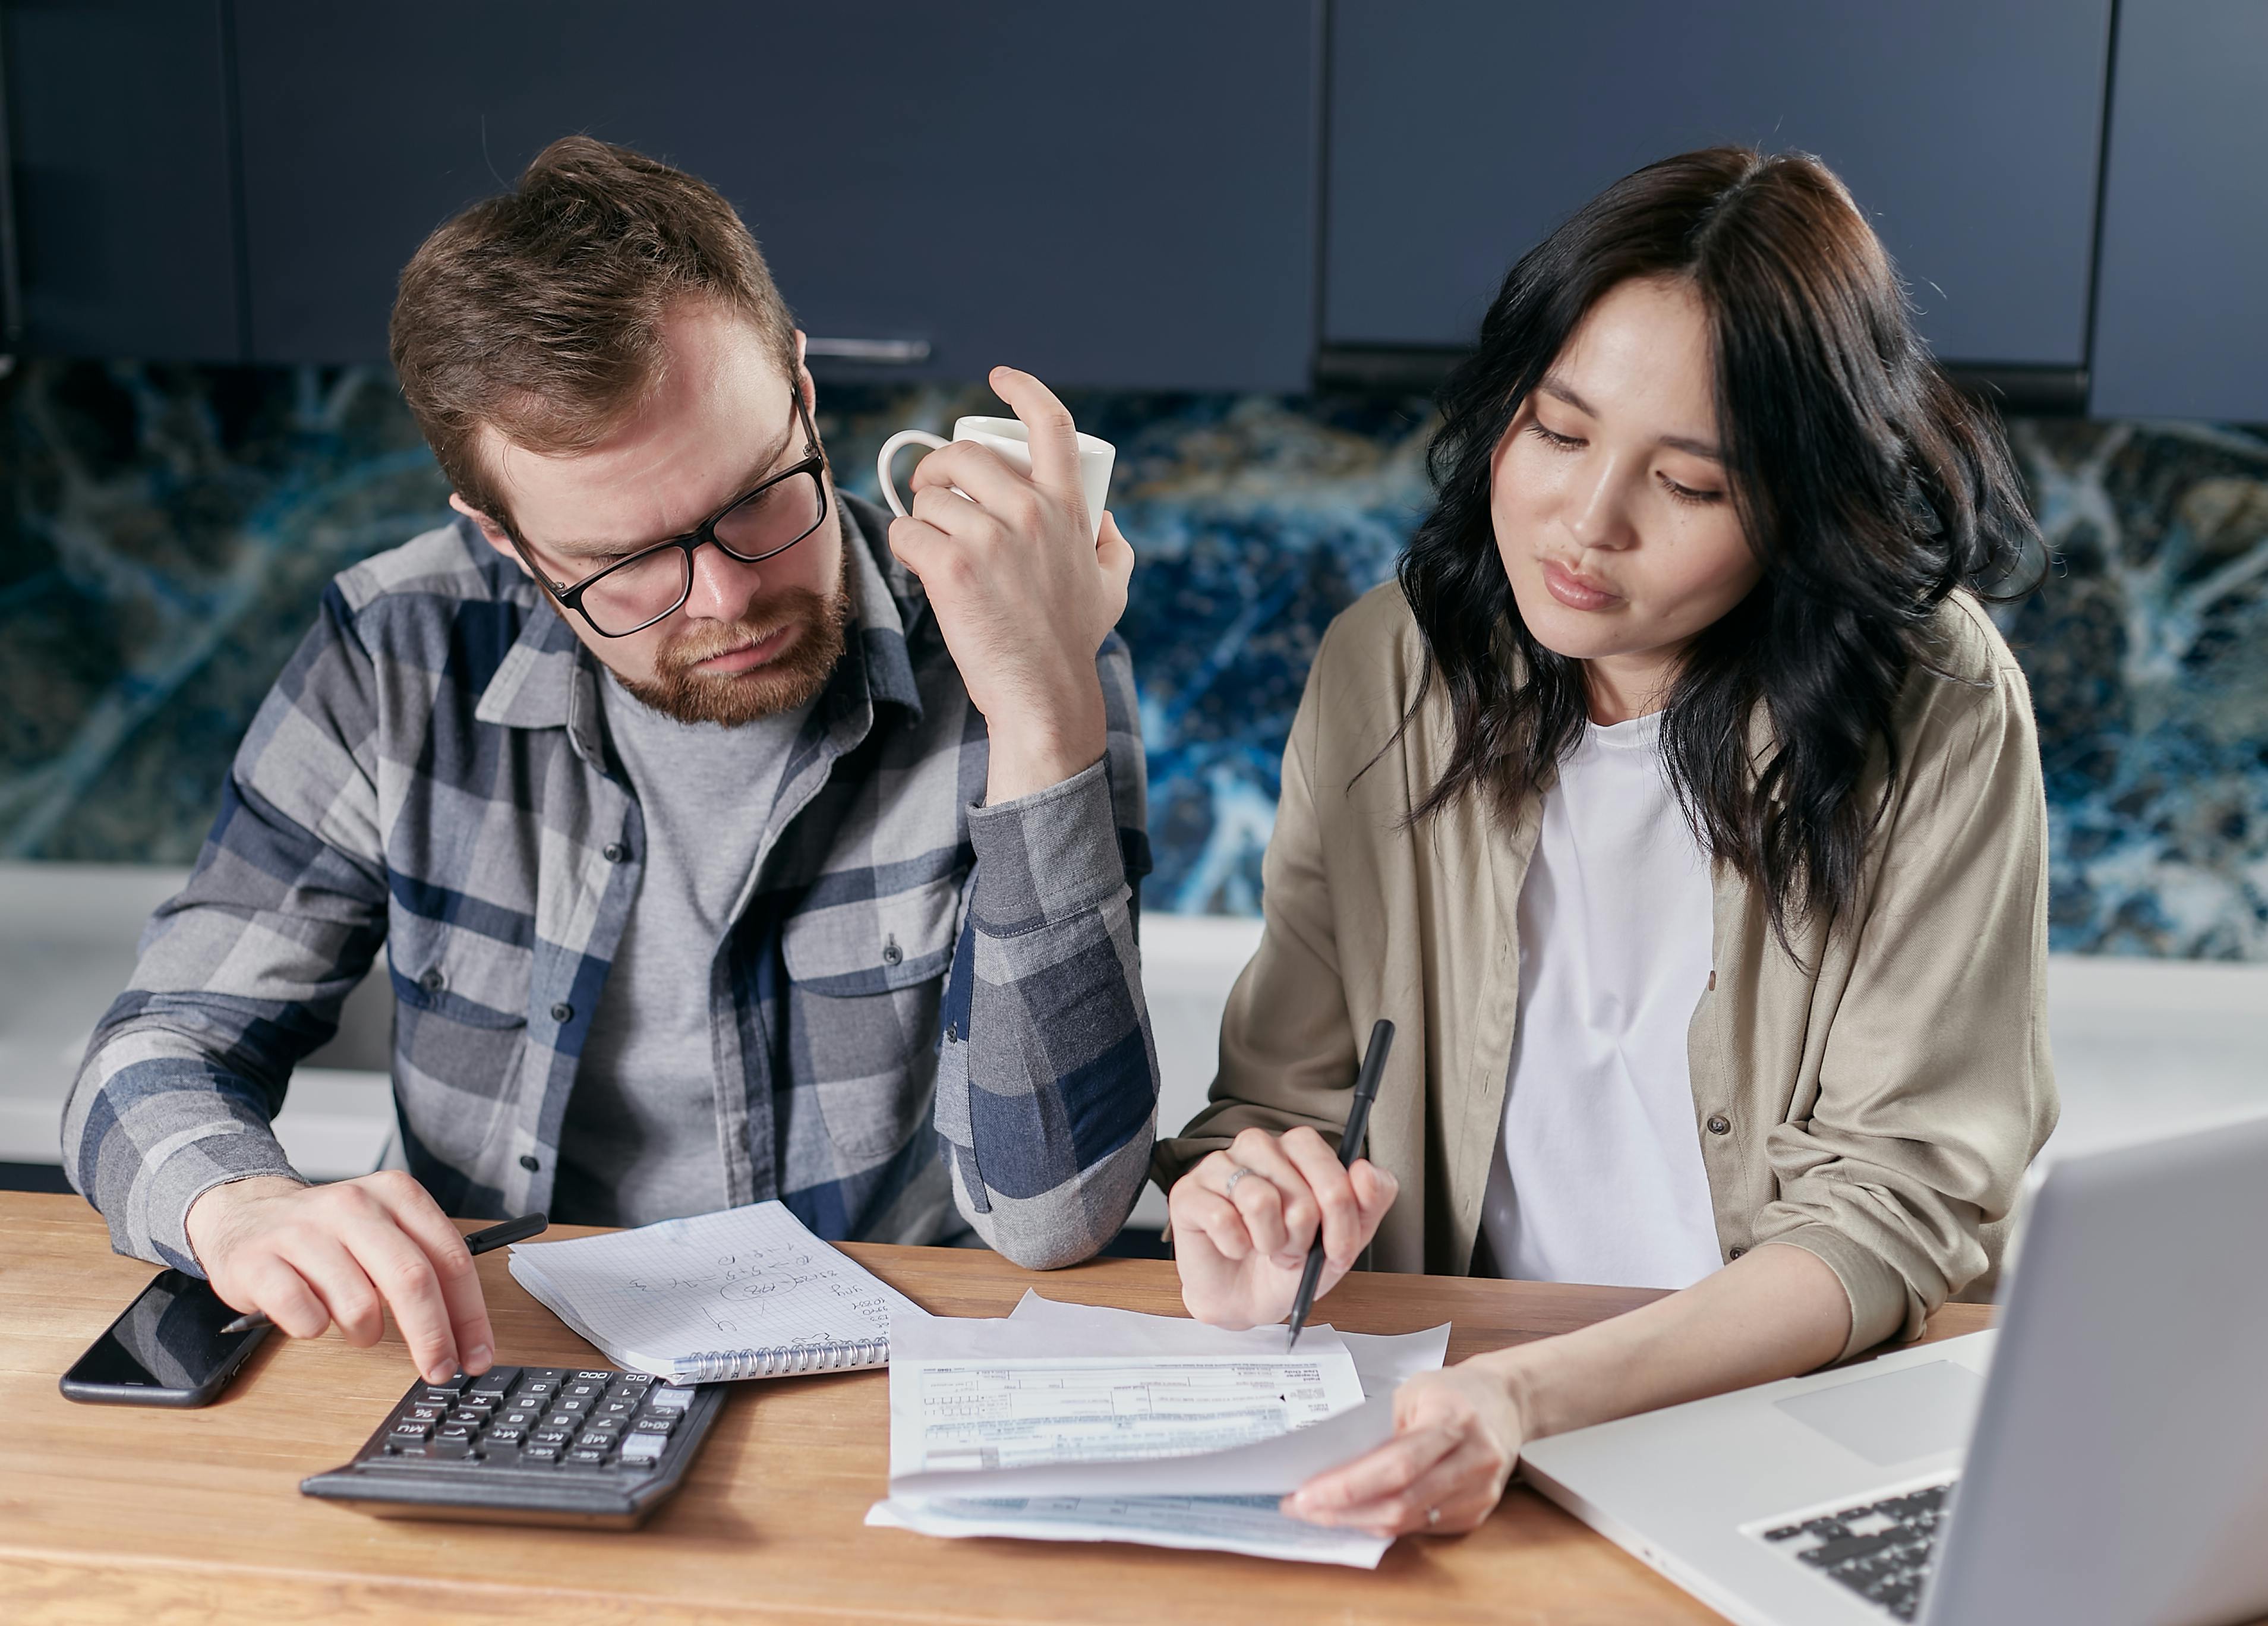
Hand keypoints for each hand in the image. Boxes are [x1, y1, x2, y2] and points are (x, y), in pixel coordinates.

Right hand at [184, 1171, 494, 1383]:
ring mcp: (303, 1231)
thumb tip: (465, 1334)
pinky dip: (314, 1328)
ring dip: (366, 1333)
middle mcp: (353, 1205)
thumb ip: (426, 1267)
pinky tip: (312, 1315)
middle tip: (440, 1370)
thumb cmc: (327, 1235)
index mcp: (396, 1195)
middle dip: (433, 1337)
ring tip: (357, 1326)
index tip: (478, 1354)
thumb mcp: (384, 1231)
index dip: (471, 1314)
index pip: (451, 1258)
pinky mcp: (259, 1261)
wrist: (244, 1212)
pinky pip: (304, 1315)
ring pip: (359, 1305)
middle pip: (412, 1280)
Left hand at [885, 365, 1134, 802]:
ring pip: (929, 496)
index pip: (1051, 423)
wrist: (1044, 692)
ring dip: (921, 515)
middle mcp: (1030, 512)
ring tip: (931, 541)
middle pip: (964, 454)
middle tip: (931, 490)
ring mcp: (989, 538)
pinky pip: (907, 532)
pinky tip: (919, 565)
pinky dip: (905, 545)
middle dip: (938, 466)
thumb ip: (1113, 546)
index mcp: (1068, 507)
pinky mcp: (951, 568)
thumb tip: (1105, 518)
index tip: (999, 378)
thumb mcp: (1112, 585)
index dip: (1022, 389)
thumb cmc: (1073, 641)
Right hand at [1168, 1125, 1397, 1329]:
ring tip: (1265, 1249)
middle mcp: (1258, 1146)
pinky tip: (1235, 1248)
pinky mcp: (1187, 1192)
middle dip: (1303, 1238)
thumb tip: (1364, 1170)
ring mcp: (1219, 1165)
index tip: (1337, 1249)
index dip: (1339, 1216)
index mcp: (1298, 1148)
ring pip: (1259, 1201)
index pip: (1329, 1165)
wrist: (1248, 1300)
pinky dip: (1236, 1246)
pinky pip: (1222, 1219)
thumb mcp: (1346, 1238)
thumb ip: (1371, 1200)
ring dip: (1270, 1243)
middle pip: (1298, 1191)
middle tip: (1292, 1251)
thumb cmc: (1293, 1262)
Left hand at [1281, 1362, 1525, 1536]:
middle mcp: (1473, 1461)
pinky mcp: (1476, 1513)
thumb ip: (1377, 1429)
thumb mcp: (1411, 1392)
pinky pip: (1420, 1527)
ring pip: (1408, 1522)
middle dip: (1343, 1511)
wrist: (1506, 1402)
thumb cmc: (1451, 1391)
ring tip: (1319, 1512)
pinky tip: (1357, 1513)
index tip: (1305, 1494)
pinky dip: (1383, 1523)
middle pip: (1400, 1503)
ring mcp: (1479, 1493)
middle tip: (1300, 1507)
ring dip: (1357, 1522)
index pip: (1397, 1465)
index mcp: (1454, 1421)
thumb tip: (1327, 1465)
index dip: (1348, 1485)